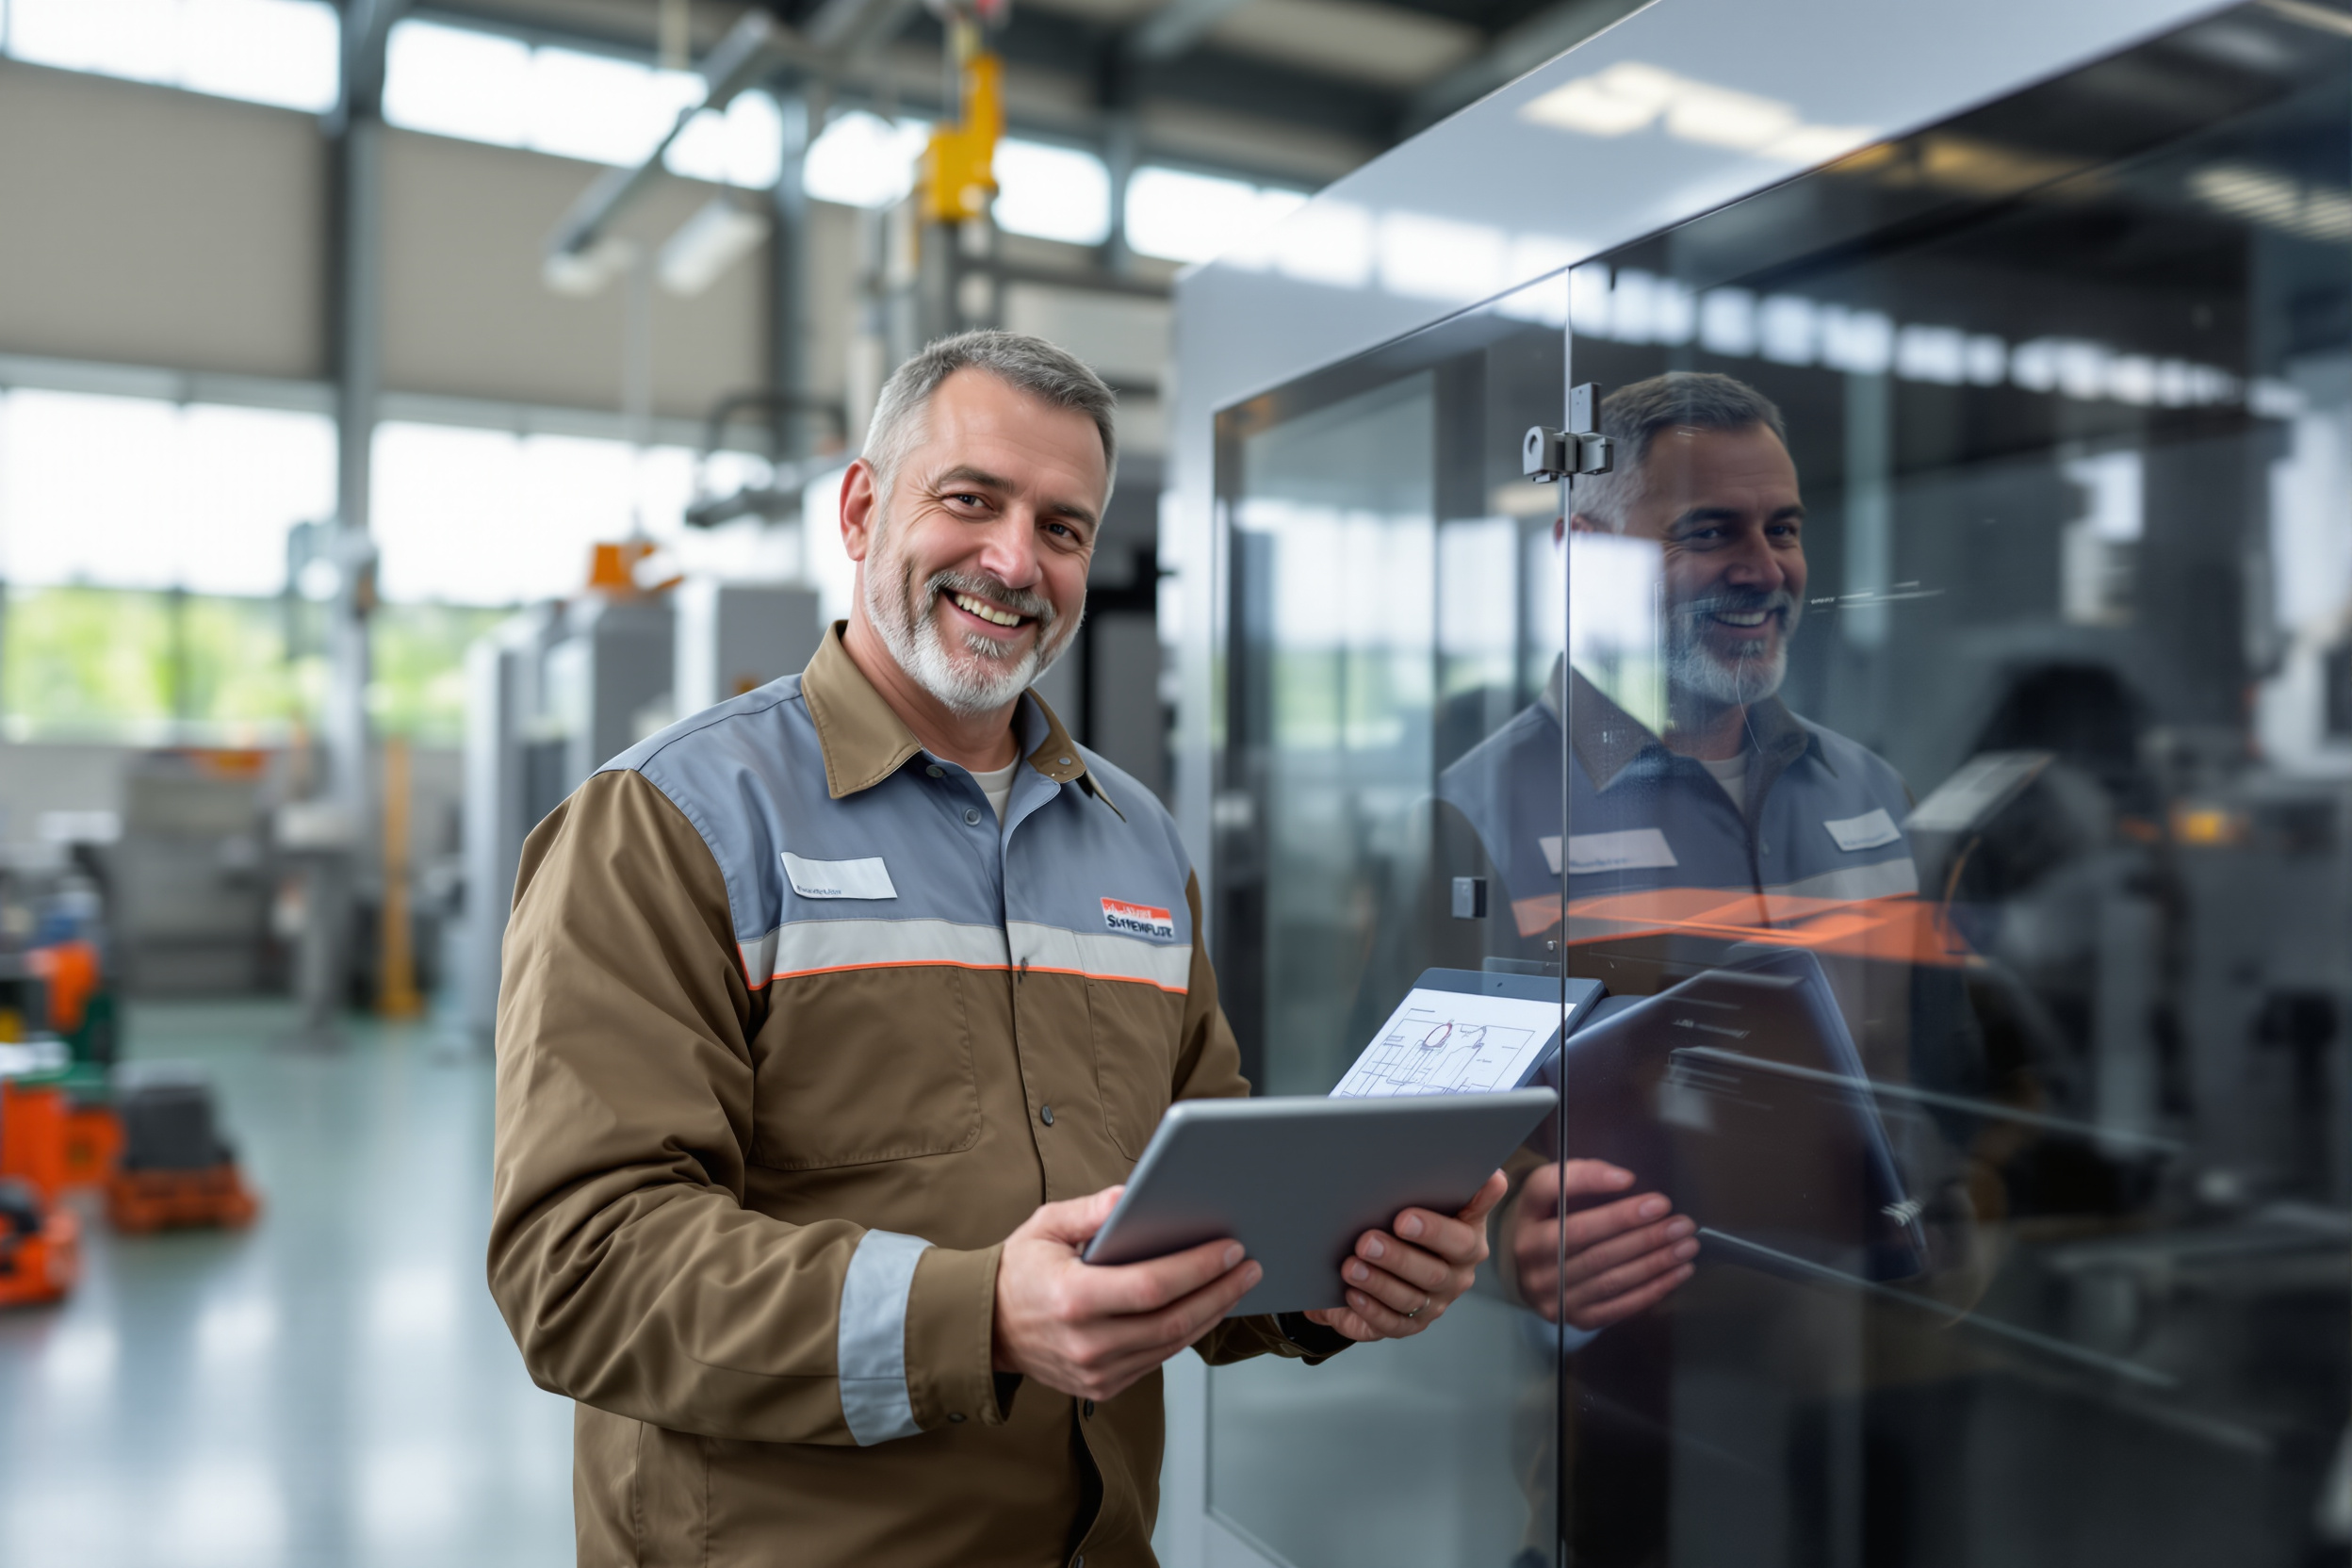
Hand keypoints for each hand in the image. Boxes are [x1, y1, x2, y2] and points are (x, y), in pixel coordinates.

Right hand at [992, 1185, 1261, 1401]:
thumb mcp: (1045, 1227)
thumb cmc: (1019, 1270)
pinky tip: (1205, 1308)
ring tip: (1237, 1284)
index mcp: (1072, 1299)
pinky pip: (1157, 1360)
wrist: (988, 1327)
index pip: (1152, 1287)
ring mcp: (1096, 1372)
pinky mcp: (1103, 1387)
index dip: (1197, 1268)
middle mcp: (1087, 1343)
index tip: (1230, 1248)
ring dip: (1211, 1313)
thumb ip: (1089, 1211)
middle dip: (1220, 1291)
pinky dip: (1186, 1333)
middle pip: (1173, 1320)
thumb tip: (1130, 1195)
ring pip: (1171, 1344)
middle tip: (1250, 1265)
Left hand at [1303, 1170, 1508, 1341]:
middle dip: (1398, 1257)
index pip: (1462, 1235)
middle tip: (1367, 1240)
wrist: (1379, 1257)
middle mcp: (1455, 1275)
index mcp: (1466, 1240)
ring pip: (1410, 1298)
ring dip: (1378, 1282)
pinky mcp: (1409, 1324)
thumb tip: (1486, 1174)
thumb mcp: (1421, 1198)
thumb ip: (1446, 1186)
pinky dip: (1371, 1309)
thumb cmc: (1404, 1218)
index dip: (1437, 1229)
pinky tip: (1353, 1294)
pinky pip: (1392, 1324)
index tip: (1406, 1218)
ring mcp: (1434, 1303)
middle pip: (1434, 1272)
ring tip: (1351, 1266)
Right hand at [1510, 1161, 1696, 1329]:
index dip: (1589, 1183)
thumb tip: (1624, 1180)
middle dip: (1639, 1231)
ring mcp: (1552, 1294)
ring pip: (1609, 1277)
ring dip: (1654, 1261)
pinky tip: (1677, 1273)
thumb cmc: (1551, 1223)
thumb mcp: (1551, 1194)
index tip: (1631, 1180)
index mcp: (1526, 1219)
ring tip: (1686, 1246)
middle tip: (1680, 1222)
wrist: (1531, 1273)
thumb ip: (1579, 1177)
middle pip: (1589, 1243)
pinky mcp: (1574, 1318)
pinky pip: (1618, 1306)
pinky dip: (1652, 1289)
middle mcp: (1533, 1258)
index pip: (1550, 1193)